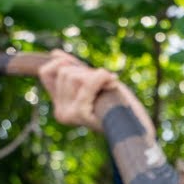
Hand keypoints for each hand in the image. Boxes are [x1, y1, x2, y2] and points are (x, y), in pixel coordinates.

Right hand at [37, 49, 156, 140]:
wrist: (137, 130)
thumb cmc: (120, 105)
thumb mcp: (95, 85)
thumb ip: (75, 71)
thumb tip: (55, 53)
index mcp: (61, 106)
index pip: (46, 72)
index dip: (64, 63)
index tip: (87, 71)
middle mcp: (61, 113)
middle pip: (65, 72)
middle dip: (88, 72)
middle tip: (107, 85)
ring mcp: (68, 114)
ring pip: (74, 76)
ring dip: (96, 76)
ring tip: (110, 88)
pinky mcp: (79, 114)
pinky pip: (86, 83)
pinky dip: (100, 77)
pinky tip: (113, 81)